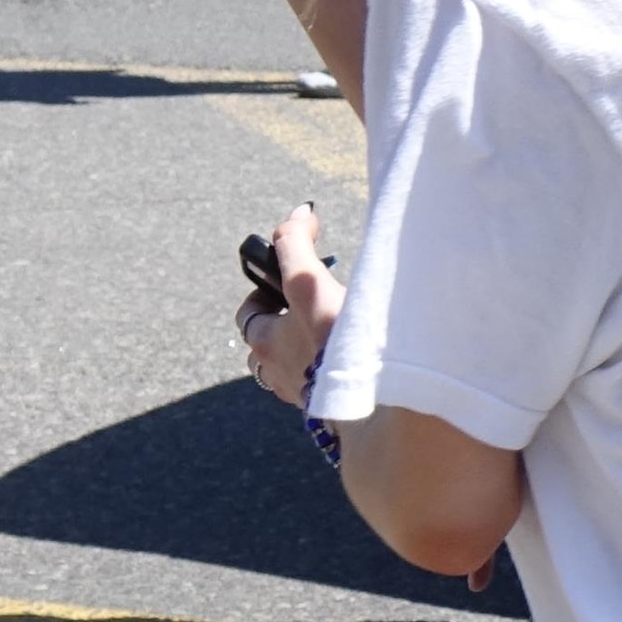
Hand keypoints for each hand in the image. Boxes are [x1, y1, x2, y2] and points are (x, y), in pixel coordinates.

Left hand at [235, 200, 341, 409]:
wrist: (373, 403)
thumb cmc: (336, 342)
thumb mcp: (309, 283)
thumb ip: (296, 244)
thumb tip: (299, 213)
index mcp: (264, 343)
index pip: (248, 313)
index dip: (264, 293)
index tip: (288, 279)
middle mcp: (276, 373)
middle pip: (268, 343)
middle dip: (286, 323)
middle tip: (316, 305)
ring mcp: (302, 394)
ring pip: (293, 366)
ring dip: (306, 349)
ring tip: (338, 333)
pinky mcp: (329, 408)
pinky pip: (320, 384)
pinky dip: (330, 369)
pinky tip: (356, 360)